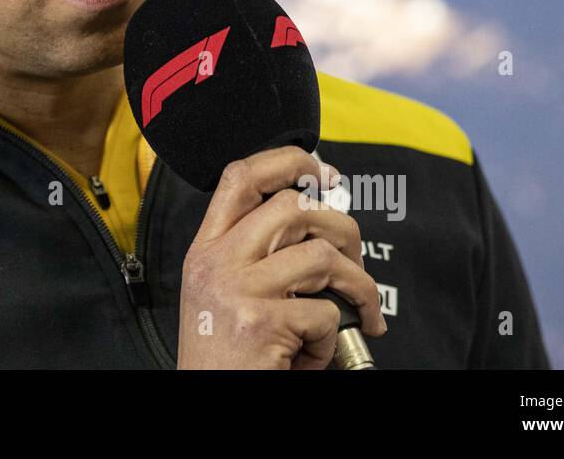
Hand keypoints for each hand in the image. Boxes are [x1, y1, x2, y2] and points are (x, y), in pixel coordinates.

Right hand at [176, 147, 387, 368]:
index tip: (323, 172)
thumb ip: (252, 253)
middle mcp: (216, 263)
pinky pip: (326, 314)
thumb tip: (314, 217)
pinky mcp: (260, 325)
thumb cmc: (222, 356)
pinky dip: (334, 337)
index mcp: (205, 249)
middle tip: (353, 257)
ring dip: (355, 283)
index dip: (288, 161)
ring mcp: (237, 291)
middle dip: (341, 227)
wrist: (204, 401)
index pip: (241, 177)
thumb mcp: (220, 292)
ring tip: (358, 308)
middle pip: (292, 206)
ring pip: (320, 255)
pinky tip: (315, 353)